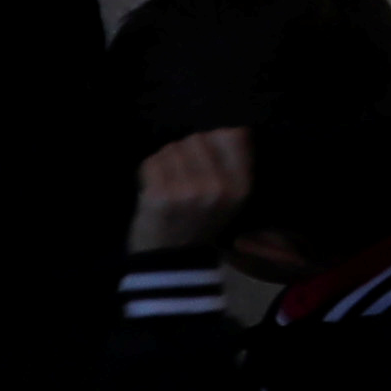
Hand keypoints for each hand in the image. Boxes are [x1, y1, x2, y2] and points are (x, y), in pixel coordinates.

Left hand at [130, 126, 254, 253]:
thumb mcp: (230, 198)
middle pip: (199, 138)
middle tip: (184, 179)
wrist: (171, 263)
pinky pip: (153, 162)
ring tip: (170, 185)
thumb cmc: (200, 225)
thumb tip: (231, 128)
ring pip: (173, 148)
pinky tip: (155, 190)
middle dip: (187, 153)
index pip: (233, 135)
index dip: (215, 142)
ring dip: (167, 162)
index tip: (206, 161)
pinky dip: (149, 172)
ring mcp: (189, 190)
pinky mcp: (161, 194)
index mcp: (241, 187)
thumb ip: (234, 162)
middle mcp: (219, 186)